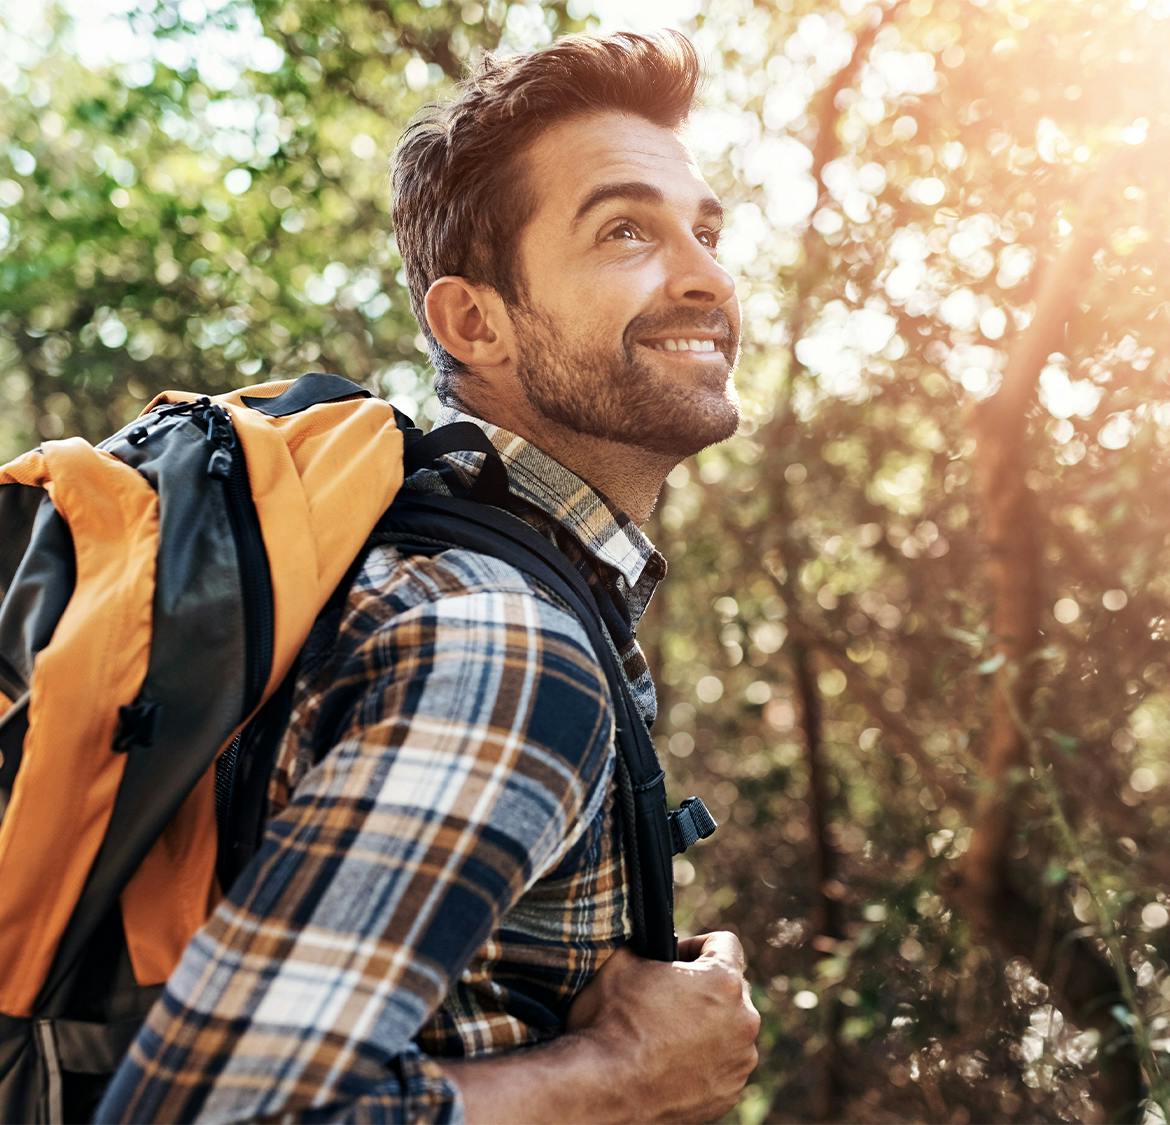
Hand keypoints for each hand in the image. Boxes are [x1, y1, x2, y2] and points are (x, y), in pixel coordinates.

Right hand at [567, 932, 760, 1122]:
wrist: (602, 1090)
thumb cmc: (611, 1022)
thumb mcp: (622, 961)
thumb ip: (648, 944)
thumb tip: (649, 942)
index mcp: (723, 980)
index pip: (726, 944)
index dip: (695, 946)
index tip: (674, 960)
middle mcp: (743, 1021)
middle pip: (732, 988)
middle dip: (704, 988)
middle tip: (667, 998)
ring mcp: (739, 1062)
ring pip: (730, 1029)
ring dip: (707, 1026)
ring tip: (667, 1034)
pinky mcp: (728, 1094)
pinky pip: (723, 1064)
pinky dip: (704, 1060)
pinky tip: (671, 1062)